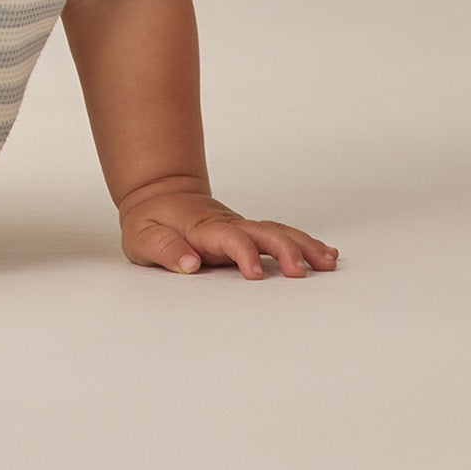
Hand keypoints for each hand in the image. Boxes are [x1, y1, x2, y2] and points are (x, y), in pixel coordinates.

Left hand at [119, 185, 337, 280]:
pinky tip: (325, 254)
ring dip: (303, 245)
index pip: (228, 238)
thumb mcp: (143, 236)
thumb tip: (189, 265)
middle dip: (285, 250)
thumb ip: (165, 249)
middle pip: (263, 232)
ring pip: (278, 231)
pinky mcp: (248, 232)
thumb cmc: (149, 221)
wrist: (159, 194)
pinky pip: (280, 234)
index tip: (256, 275)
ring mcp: (241, 226)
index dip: (243, 254)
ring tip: (328, 262)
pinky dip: (304, 243)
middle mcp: (228, 224)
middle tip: (301, 272)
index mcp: (202, 228)